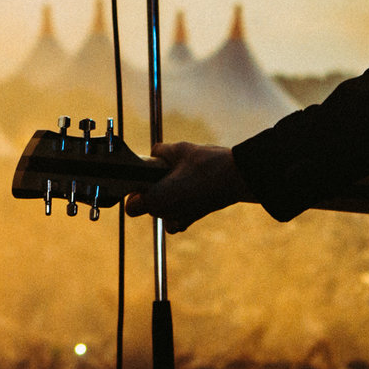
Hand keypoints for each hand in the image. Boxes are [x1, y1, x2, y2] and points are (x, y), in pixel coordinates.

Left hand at [123, 142, 249, 233]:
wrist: (237, 177)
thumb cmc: (207, 164)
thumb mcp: (179, 149)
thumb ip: (160, 152)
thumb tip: (155, 152)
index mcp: (156, 200)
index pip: (131, 205)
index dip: (133, 191)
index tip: (143, 177)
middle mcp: (166, 214)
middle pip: (147, 207)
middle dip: (151, 190)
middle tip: (163, 172)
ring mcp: (180, 218)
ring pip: (161, 211)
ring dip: (164, 198)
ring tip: (178, 179)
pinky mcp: (193, 218)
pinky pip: (176, 218)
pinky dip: (177, 208)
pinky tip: (185, 191)